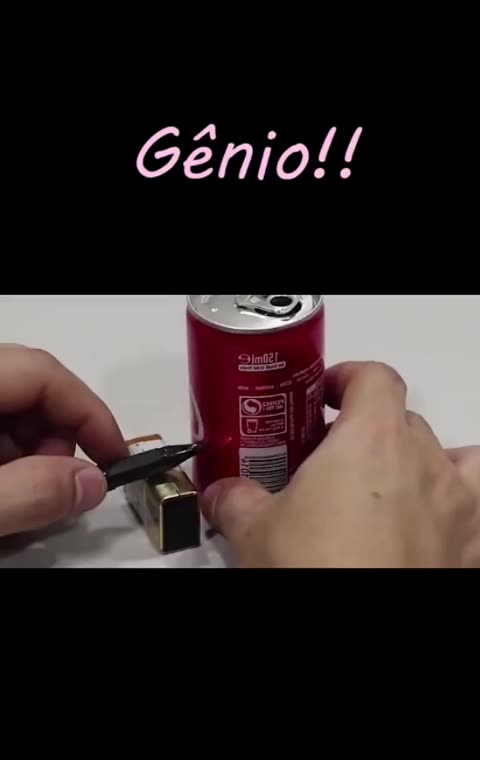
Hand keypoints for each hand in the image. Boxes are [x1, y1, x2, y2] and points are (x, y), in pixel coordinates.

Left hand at [0, 344, 127, 536]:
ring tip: (23, 496)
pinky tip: (3, 488)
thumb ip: (32, 492)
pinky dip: (9, 456)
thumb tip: (90, 483)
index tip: (116, 457)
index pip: (44, 374)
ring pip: (14, 408)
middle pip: (33, 388)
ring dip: (34, 451)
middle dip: (60, 439)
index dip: (89, 414)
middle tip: (63, 485)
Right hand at [201, 362, 479, 567]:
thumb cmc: (320, 571)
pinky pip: (475, 508)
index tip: (327, 394)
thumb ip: (235, 499)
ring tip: (388, 486)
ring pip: (450, 457)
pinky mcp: (470, 547)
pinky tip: (427, 526)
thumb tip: (222, 495)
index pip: (374, 378)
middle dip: (368, 432)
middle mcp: (423, 464)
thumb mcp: (256, 531)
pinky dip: (455, 506)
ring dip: (422, 461)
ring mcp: (455, 506)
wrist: (360, 631)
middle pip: (404, 421)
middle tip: (332, 459)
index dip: (348, 378)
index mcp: (372, 441)